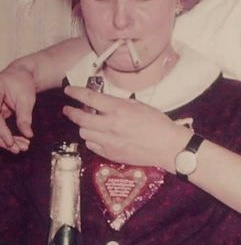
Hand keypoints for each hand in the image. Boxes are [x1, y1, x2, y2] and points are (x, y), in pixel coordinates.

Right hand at [0, 66, 34, 151]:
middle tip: (18, 149)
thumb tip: (28, 134)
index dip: (1, 131)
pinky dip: (9, 137)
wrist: (21, 75)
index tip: (11, 143)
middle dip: (3, 140)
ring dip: (6, 141)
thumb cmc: (23, 82)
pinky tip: (20, 143)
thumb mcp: (26, 98)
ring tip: (22, 147)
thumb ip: (25, 116)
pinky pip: (0, 129)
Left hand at [63, 85, 187, 168]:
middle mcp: (110, 125)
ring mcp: (109, 142)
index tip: (68, 90)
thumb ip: (119, 104)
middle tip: (68, 109)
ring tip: (88, 124)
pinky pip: (92, 146)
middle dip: (71, 112)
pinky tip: (97, 137)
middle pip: (81, 118)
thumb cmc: (157, 123)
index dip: (75, 93)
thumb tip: (105, 102)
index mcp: (118, 109)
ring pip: (84, 133)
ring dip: (83, 127)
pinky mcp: (111, 154)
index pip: (89, 98)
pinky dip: (92, 140)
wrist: (167, 146)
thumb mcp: (139, 106)